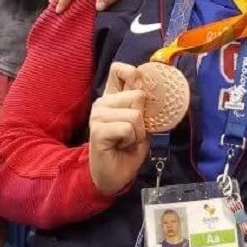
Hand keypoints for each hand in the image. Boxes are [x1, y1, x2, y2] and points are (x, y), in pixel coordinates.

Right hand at [88, 62, 150, 195]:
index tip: (141, 90)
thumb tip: (148, 90)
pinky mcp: (98, 130)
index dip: (133, 74)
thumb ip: (143, 106)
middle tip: (132, 133)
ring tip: (127, 141)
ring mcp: (98, 116)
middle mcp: (103, 103)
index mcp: (113, 97)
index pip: (118, 70)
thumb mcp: (142, 124)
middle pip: (137, 95)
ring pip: (135, 114)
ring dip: (138, 133)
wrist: (114, 176)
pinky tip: (121, 146)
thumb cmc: (128, 149)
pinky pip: (128, 128)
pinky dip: (132, 140)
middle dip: (143, 118)